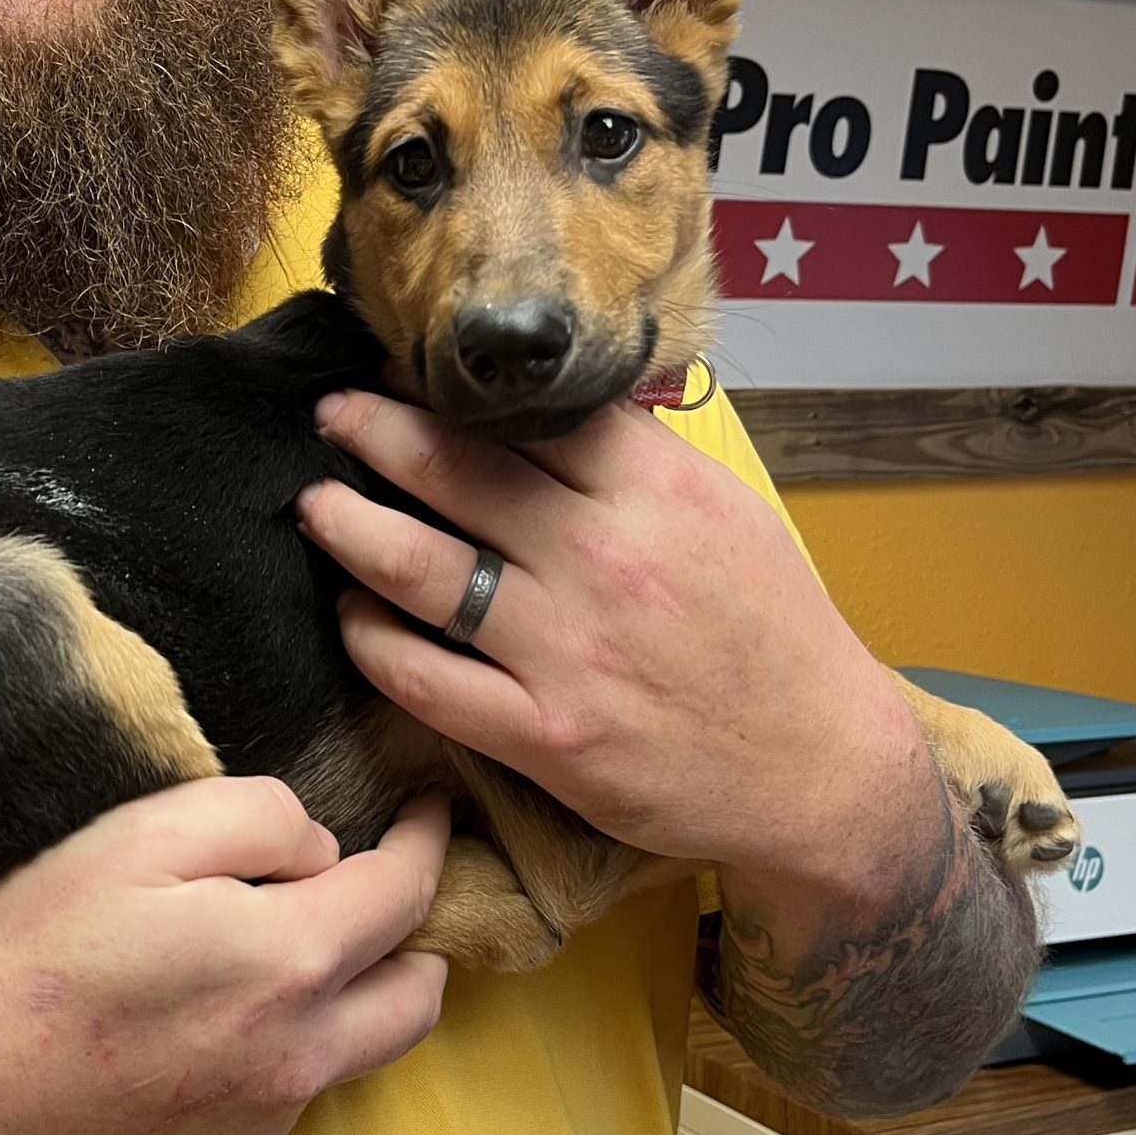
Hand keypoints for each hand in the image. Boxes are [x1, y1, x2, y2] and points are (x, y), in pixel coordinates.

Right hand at [0, 780, 448, 1134]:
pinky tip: (240, 997)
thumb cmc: (29, 946)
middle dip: (421, 924)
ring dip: (371, 985)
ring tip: (321, 930)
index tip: (432, 803)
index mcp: (291, 962)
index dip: (429, 838)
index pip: (407, 893)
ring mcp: (268, 1112)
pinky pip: (307, 1082)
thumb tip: (321, 848)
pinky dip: (307, 1032)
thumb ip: (259, 818)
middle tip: (388, 871)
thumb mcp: (141, 834)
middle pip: (422, 989)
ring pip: (374, 1045)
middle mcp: (302, 1053)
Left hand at [296, 389, 927, 897]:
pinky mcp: (544, 735)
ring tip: (315, 507)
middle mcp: (603, 558)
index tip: (398, 367)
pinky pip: (421, 677)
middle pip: (451, 471)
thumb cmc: (771, 634)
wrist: (820, 768)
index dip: (445, 384)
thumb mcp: (723, 514)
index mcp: (653, 490)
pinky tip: (353, 614)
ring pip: (416, 568)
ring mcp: (567, 650)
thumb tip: (544, 407)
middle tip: (329, 417)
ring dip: (347, 527)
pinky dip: (370, 638)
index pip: (522, 413)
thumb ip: (634, 460)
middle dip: (372, 432)